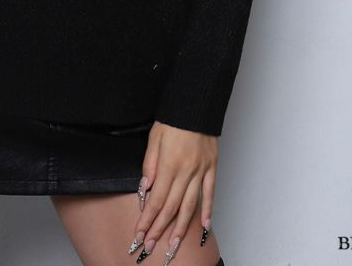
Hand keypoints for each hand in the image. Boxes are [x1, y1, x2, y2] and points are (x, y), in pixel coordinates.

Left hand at [129, 120, 217, 261]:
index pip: (156, 200)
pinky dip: (208, 212)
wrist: (196, 104)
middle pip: (171, 207)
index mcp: (169, 164)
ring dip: (181, 228)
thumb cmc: (173, 119)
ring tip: (173, 245)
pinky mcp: (211, 168)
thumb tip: (146, 190)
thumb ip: (149, 165)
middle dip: (159, 230)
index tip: (139, 234)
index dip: (147, 220)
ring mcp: (200, 171)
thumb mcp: (154, 138)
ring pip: (190, 206)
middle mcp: (186, 171)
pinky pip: (210, 194)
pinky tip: (205, 227)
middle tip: (150, 246)